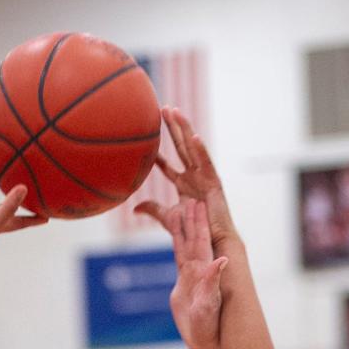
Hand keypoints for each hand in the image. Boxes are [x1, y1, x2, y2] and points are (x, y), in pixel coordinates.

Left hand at [136, 107, 237, 249]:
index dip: (157, 151)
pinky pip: (206, 163)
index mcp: (183, 183)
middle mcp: (194, 175)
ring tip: (175, 111)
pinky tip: (194, 136)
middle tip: (163, 108)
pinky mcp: (214, 182)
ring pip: (192, 148)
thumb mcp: (168, 218)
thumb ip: (153, 209)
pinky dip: (201, 150)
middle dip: (172, 127)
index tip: (147, 137)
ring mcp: (204, 176)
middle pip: (181, 146)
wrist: (214, 240)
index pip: (167, 164)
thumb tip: (134, 208)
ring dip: (184, 129)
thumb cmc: (196, 229)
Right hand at [158, 198, 226, 348]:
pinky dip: (177, 243)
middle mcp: (199, 270)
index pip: (201, 241)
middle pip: (193, 238)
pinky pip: (179, 257)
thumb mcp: (209, 304)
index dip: (199, 223)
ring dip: (183, 227)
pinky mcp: (183, 285)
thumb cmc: (209, 326)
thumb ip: (212, 282)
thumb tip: (221, 261)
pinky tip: (174, 231)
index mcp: (205, 271)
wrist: (205, 341)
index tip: (197, 204)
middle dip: (192, 218)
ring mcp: (191, 276)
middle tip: (190, 198)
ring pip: (185, 245)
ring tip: (180, 207)